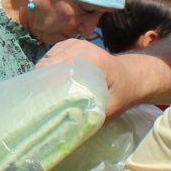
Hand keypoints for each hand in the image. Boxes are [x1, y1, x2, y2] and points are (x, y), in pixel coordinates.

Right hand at [38, 38, 153, 117]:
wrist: (132, 76)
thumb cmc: (123, 92)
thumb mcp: (112, 107)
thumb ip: (93, 115)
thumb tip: (70, 127)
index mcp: (92, 60)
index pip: (60, 67)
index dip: (46, 82)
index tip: (40, 99)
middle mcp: (81, 47)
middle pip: (50, 62)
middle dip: (41, 80)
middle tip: (38, 100)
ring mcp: (75, 43)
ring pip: (48, 58)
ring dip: (42, 74)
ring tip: (41, 91)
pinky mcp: (71, 44)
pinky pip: (51, 55)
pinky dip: (47, 67)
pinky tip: (48, 80)